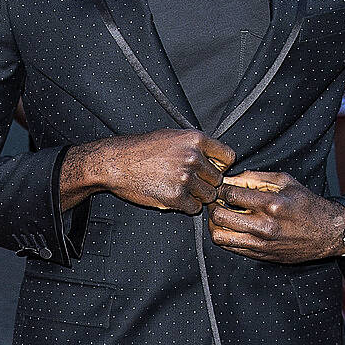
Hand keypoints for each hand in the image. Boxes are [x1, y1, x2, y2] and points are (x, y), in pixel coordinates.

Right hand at [62, 130, 235, 214]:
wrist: (116, 162)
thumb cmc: (141, 149)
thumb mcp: (172, 136)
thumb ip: (195, 147)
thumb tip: (216, 159)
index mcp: (195, 139)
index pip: (228, 157)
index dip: (220, 166)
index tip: (212, 170)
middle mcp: (193, 157)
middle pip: (217, 180)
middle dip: (206, 183)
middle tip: (188, 182)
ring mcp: (185, 178)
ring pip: (207, 196)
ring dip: (196, 196)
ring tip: (178, 188)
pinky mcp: (176, 197)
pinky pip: (194, 208)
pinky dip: (186, 206)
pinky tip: (172, 196)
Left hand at [209, 170, 344, 262]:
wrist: (328, 233)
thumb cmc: (308, 205)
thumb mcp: (286, 182)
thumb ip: (256, 178)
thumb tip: (232, 178)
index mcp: (271, 204)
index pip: (230, 194)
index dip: (221, 188)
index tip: (221, 186)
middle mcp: (265, 226)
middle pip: (219, 216)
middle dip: (214, 205)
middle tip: (217, 201)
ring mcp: (262, 243)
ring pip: (220, 236)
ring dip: (215, 224)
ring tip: (222, 215)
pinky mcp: (262, 255)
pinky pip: (231, 248)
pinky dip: (226, 236)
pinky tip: (232, 227)